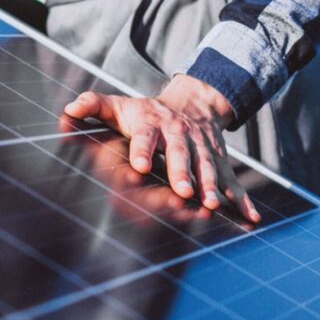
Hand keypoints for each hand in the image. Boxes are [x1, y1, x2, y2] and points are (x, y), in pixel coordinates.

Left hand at [63, 74, 260, 222]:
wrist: (193, 102)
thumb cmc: (145, 112)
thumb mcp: (119, 105)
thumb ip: (93, 106)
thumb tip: (68, 110)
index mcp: (153, 125)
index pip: (146, 137)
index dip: (143, 150)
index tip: (140, 165)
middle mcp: (180, 136)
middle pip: (182, 155)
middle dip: (183, 172)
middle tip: (183, 191)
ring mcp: (202, 149)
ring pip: (208, 169)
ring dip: (212, 187)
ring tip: (212, 205)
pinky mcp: (219, 162)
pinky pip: (232, 182)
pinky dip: (243, 200)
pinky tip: (250, 218)